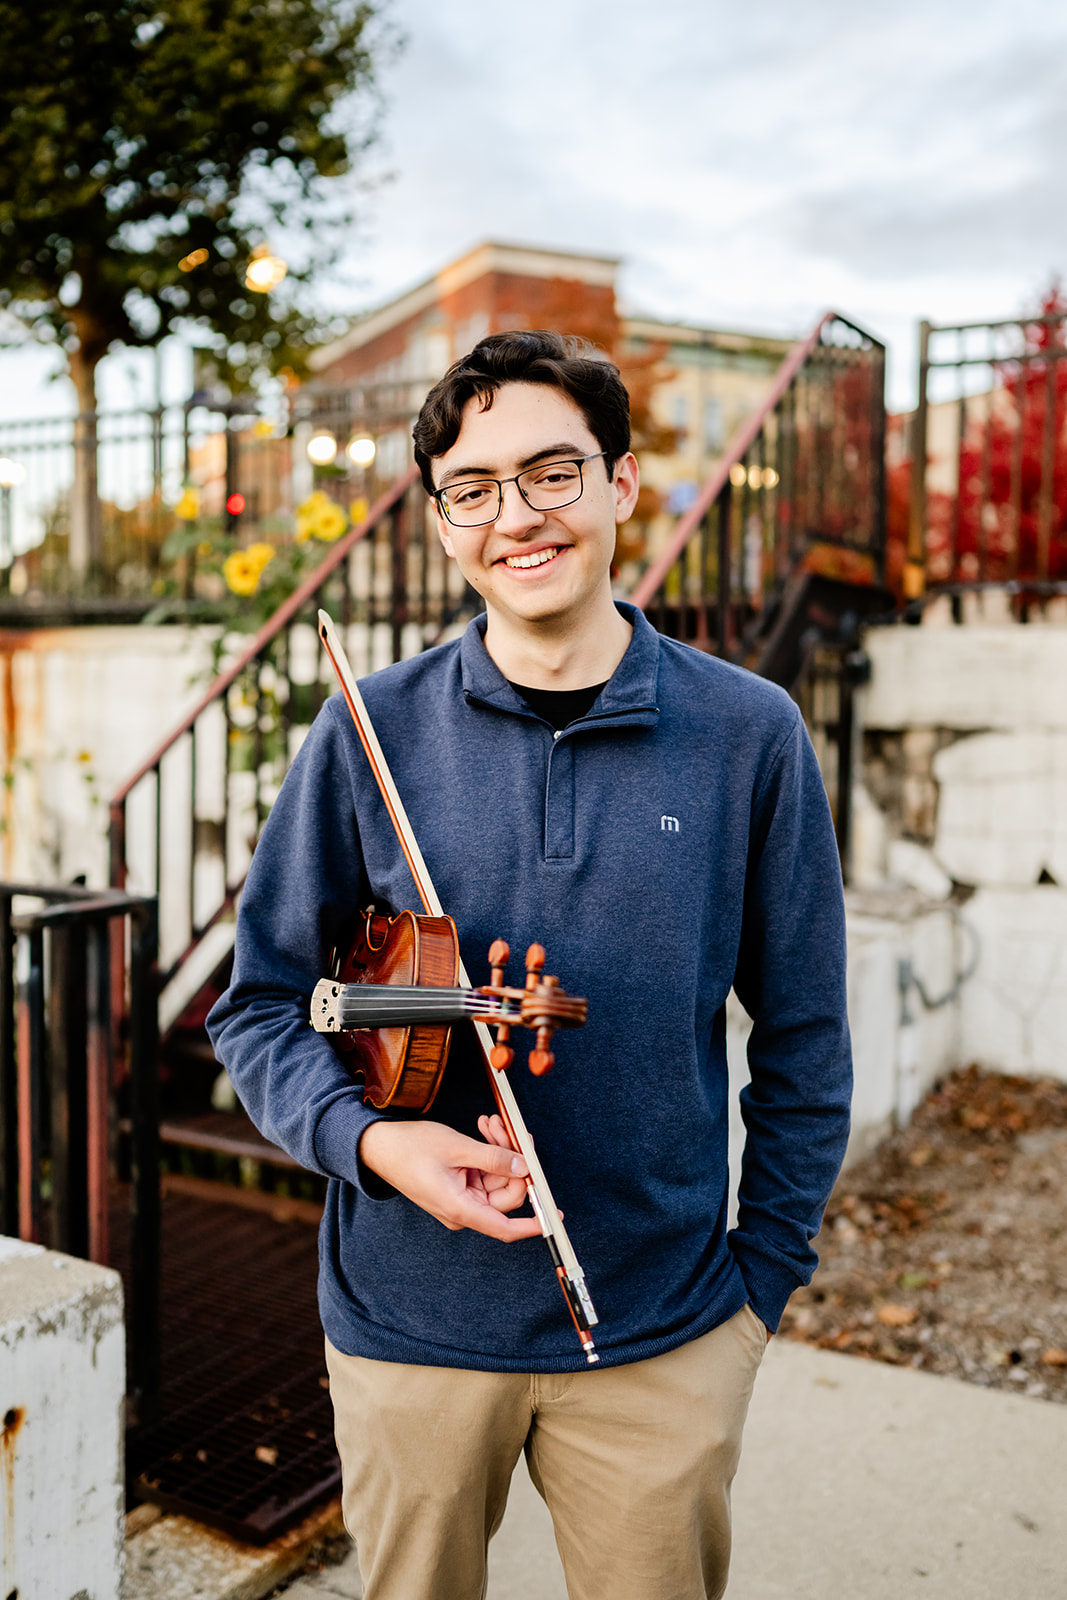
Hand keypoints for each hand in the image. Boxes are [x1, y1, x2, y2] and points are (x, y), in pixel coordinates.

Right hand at [359, 1116, 542, 1241]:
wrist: (379, 1145)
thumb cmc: (411, 1149)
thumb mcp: (458, 1149)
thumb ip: (494, 1159)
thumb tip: (524, 1168)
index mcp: (461, 1209)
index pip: (506, 1227)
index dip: (534, 1224)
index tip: (556, 1218)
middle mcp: (464, 1209)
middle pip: (506, 1192)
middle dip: (512, 1159)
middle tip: (506, 1127)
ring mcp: (462, 1198)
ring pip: (497, 1178)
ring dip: (500, 1149)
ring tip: (490, 1122)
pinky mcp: (460, 1186)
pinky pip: (485, 1172)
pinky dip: (489, 1151)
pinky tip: (485, 1129)